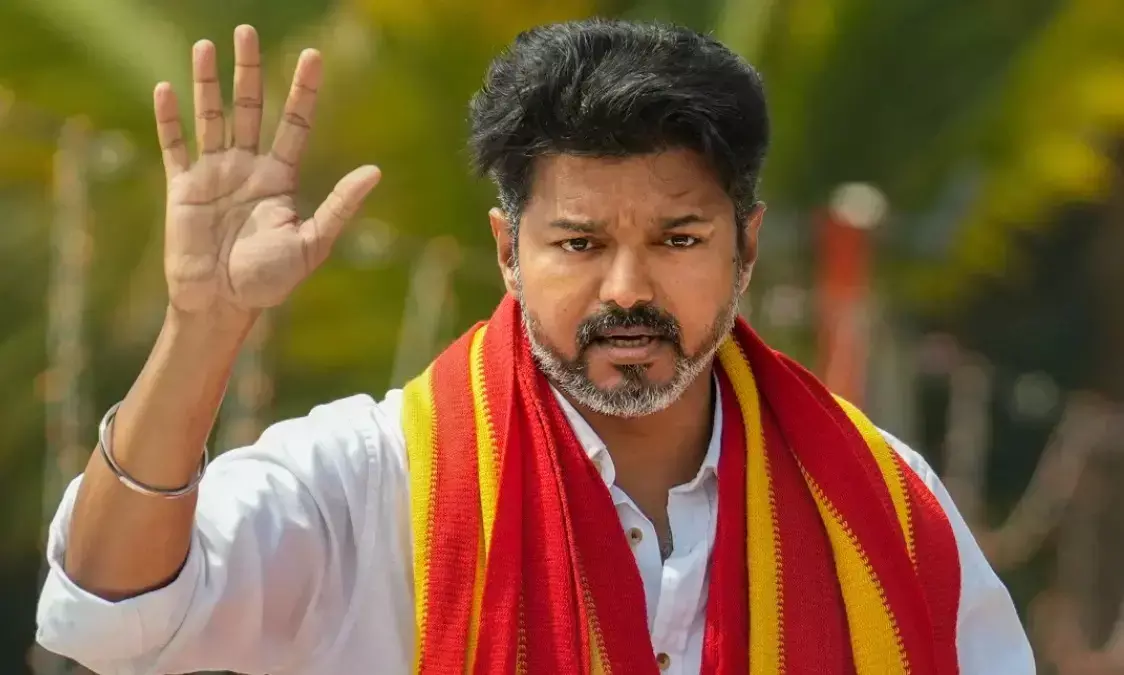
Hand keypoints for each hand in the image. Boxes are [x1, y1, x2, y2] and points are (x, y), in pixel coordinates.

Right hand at [155, 25, 380, 316]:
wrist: (222, 305)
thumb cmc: (269, 281)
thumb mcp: (312, 242)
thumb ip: (339, 205)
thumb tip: (376, 171)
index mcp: (280, 179)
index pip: (294, 124)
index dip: (302, 91)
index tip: (313, 57)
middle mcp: (247, 169)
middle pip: (250, 109)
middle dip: (249, 71)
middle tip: (247, 31)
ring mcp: (214, 175)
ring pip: (212, 117)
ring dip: (208, 83)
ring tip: (208, 46)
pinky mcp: (183, 188)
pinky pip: (175, 146)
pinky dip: (169, 118)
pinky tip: (166, 87)